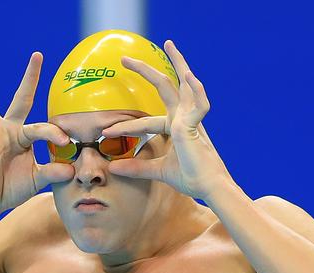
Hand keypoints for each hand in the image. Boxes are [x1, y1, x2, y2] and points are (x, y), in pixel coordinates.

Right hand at [0, 51, 73, 219]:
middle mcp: (7, 129)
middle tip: (38, 55)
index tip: (67, 142)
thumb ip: (54, 172)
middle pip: (20, 99)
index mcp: (23, 136)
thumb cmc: (12, 188)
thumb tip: (72, 170)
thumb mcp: (38, 179)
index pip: (42, 128)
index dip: (54, 133)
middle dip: (29, 78)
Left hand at [101, 40, 233, 200]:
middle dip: (146, 71)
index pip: (145, 121)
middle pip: (165, 87)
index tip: (105, 131)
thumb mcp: (158, 170)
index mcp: (176, 127)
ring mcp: (191, 119)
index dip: (125, 126)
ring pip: (182, 85)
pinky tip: (189, 76)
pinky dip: (196, 89)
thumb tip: (113, 168)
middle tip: (125, 59)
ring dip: (178, 62)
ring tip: (169, 43)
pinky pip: (199, 104)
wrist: (208, 188)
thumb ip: (137, 167)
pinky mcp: (196, 126)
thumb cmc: (190, 178)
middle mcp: (183, 118)